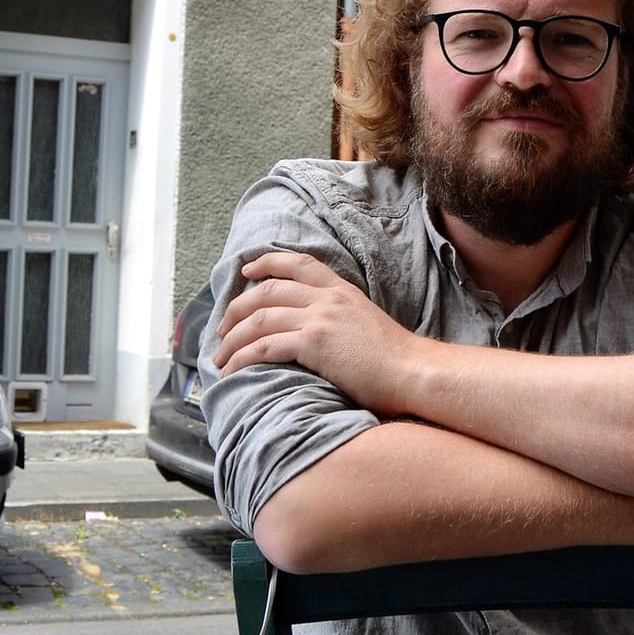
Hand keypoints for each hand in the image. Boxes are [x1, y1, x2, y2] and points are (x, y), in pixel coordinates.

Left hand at [210, 251, 424, 414]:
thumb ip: (341, 318)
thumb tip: (320, 331)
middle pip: (267, 291)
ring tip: (220, 357)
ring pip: (259, 319)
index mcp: (341, 290)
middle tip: (221, 327)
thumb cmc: (396, 360)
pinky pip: (264, 346)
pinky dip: (242, 358)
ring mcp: (319, 319)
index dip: (267, 262)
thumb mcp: (366, 323)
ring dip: (232, 338)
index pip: (298, 263)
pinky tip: (232, 370)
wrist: (413, 372)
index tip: (246, 270)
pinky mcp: (313, 343)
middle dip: (236, 308)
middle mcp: (327, 298)